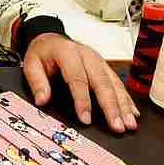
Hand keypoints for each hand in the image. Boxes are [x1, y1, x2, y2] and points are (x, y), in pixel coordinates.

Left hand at [22, 33, 138, 132]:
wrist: (51, 38)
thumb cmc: (43, 53)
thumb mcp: (31, 64)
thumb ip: (37, 82)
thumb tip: (42, 100)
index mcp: (67, 52)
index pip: (77, 78)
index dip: (82, 100)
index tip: (86, 119)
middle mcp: (87, 55)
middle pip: (102, 82)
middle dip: (111, 106)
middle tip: (116, 126)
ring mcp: (98, 60)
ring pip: (114, 83)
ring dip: (123, 105)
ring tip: (129, 124)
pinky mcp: (104, 66)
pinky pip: (118, 83)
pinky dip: (127, 99)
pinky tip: (133, 112)